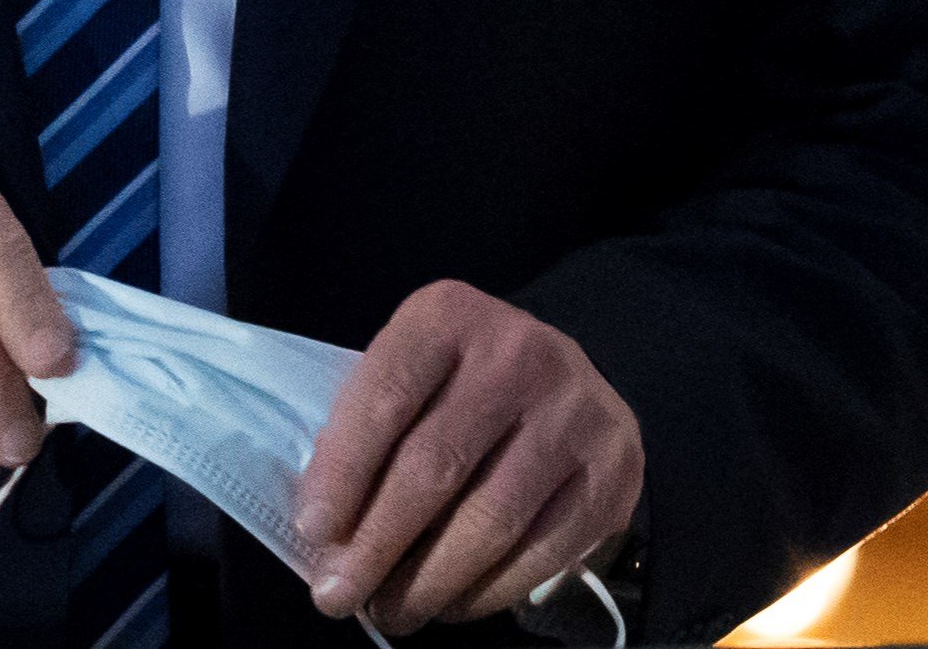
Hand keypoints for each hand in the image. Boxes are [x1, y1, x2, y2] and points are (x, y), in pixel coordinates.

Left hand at [294, 280, 642, 634]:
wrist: (569, 375)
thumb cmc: (460, 381)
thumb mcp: (412, 372)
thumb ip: (370, 429)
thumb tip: (328, 532)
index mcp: (447, 316)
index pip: (383, 399)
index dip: (343, 472)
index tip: (313, 532)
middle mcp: (518, 355)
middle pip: (435, 465)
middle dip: (378, 542)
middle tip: (338, 595)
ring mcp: (576, 413)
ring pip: (492, 516)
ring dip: (431, 578)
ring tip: (392, 610)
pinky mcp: (615, 472)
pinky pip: (545, 548)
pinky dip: (490, 588)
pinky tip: (453, 604)